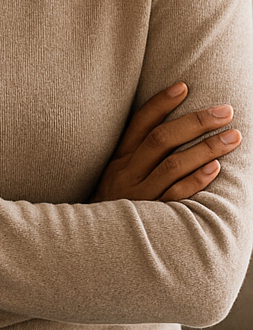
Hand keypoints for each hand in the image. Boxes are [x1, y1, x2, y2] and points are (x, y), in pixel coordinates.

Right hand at [93, 81, 241, 202]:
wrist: (97, 242)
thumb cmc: (116, 203)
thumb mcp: (117, 174)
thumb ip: (137, 154)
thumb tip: (168, 126)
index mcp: (119, 158)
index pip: (139, 123)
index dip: (160, 103)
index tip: (183, 86)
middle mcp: (127, 172)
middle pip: (160, 140)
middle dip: (195, 122)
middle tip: (225, 110)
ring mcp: (140, 194)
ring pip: (173, 165)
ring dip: (205, 148)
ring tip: (233, 136)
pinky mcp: (153, 216)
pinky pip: (176, 195)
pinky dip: (196, 180)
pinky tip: (216, 168)